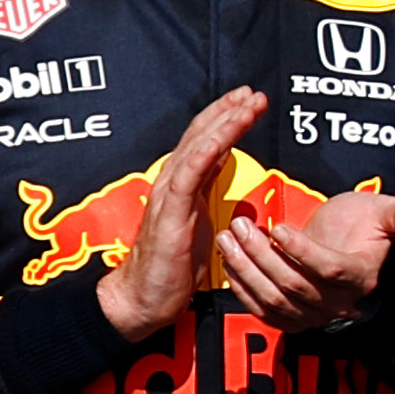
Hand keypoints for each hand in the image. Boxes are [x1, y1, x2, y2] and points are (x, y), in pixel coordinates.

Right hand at [91, 89, 265, 340]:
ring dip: (223, 125)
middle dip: (228, 112)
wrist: (142, 299)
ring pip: (197, 149)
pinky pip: (187, 178)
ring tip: (246, 106)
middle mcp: (173, 184)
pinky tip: (219, 137)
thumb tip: (229, 181)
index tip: (247, 102)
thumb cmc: (170, 269)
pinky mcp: (168, 215)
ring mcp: (168, 197)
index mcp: (182, 187)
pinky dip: (202, 154)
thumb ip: (208, 198)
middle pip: (200, 136)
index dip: (225, 118)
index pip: (204, 142)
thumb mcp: (200, 225)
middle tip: (252, 93)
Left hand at [218, 174, 394, 335]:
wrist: (349, 252)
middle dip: (262, 256)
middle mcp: (336, 302)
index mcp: (360, 276)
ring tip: (228, 240)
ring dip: (246, 270)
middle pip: (294, 285)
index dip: (302, 250)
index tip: (278, 228)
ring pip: (273, 299)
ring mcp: (311, 315)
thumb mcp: (385, 214)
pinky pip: (261, 311)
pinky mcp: (290, 319)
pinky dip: (242, 288)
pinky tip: (229, 263)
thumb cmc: (364, 228)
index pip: (328, 269)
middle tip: (240, 227)